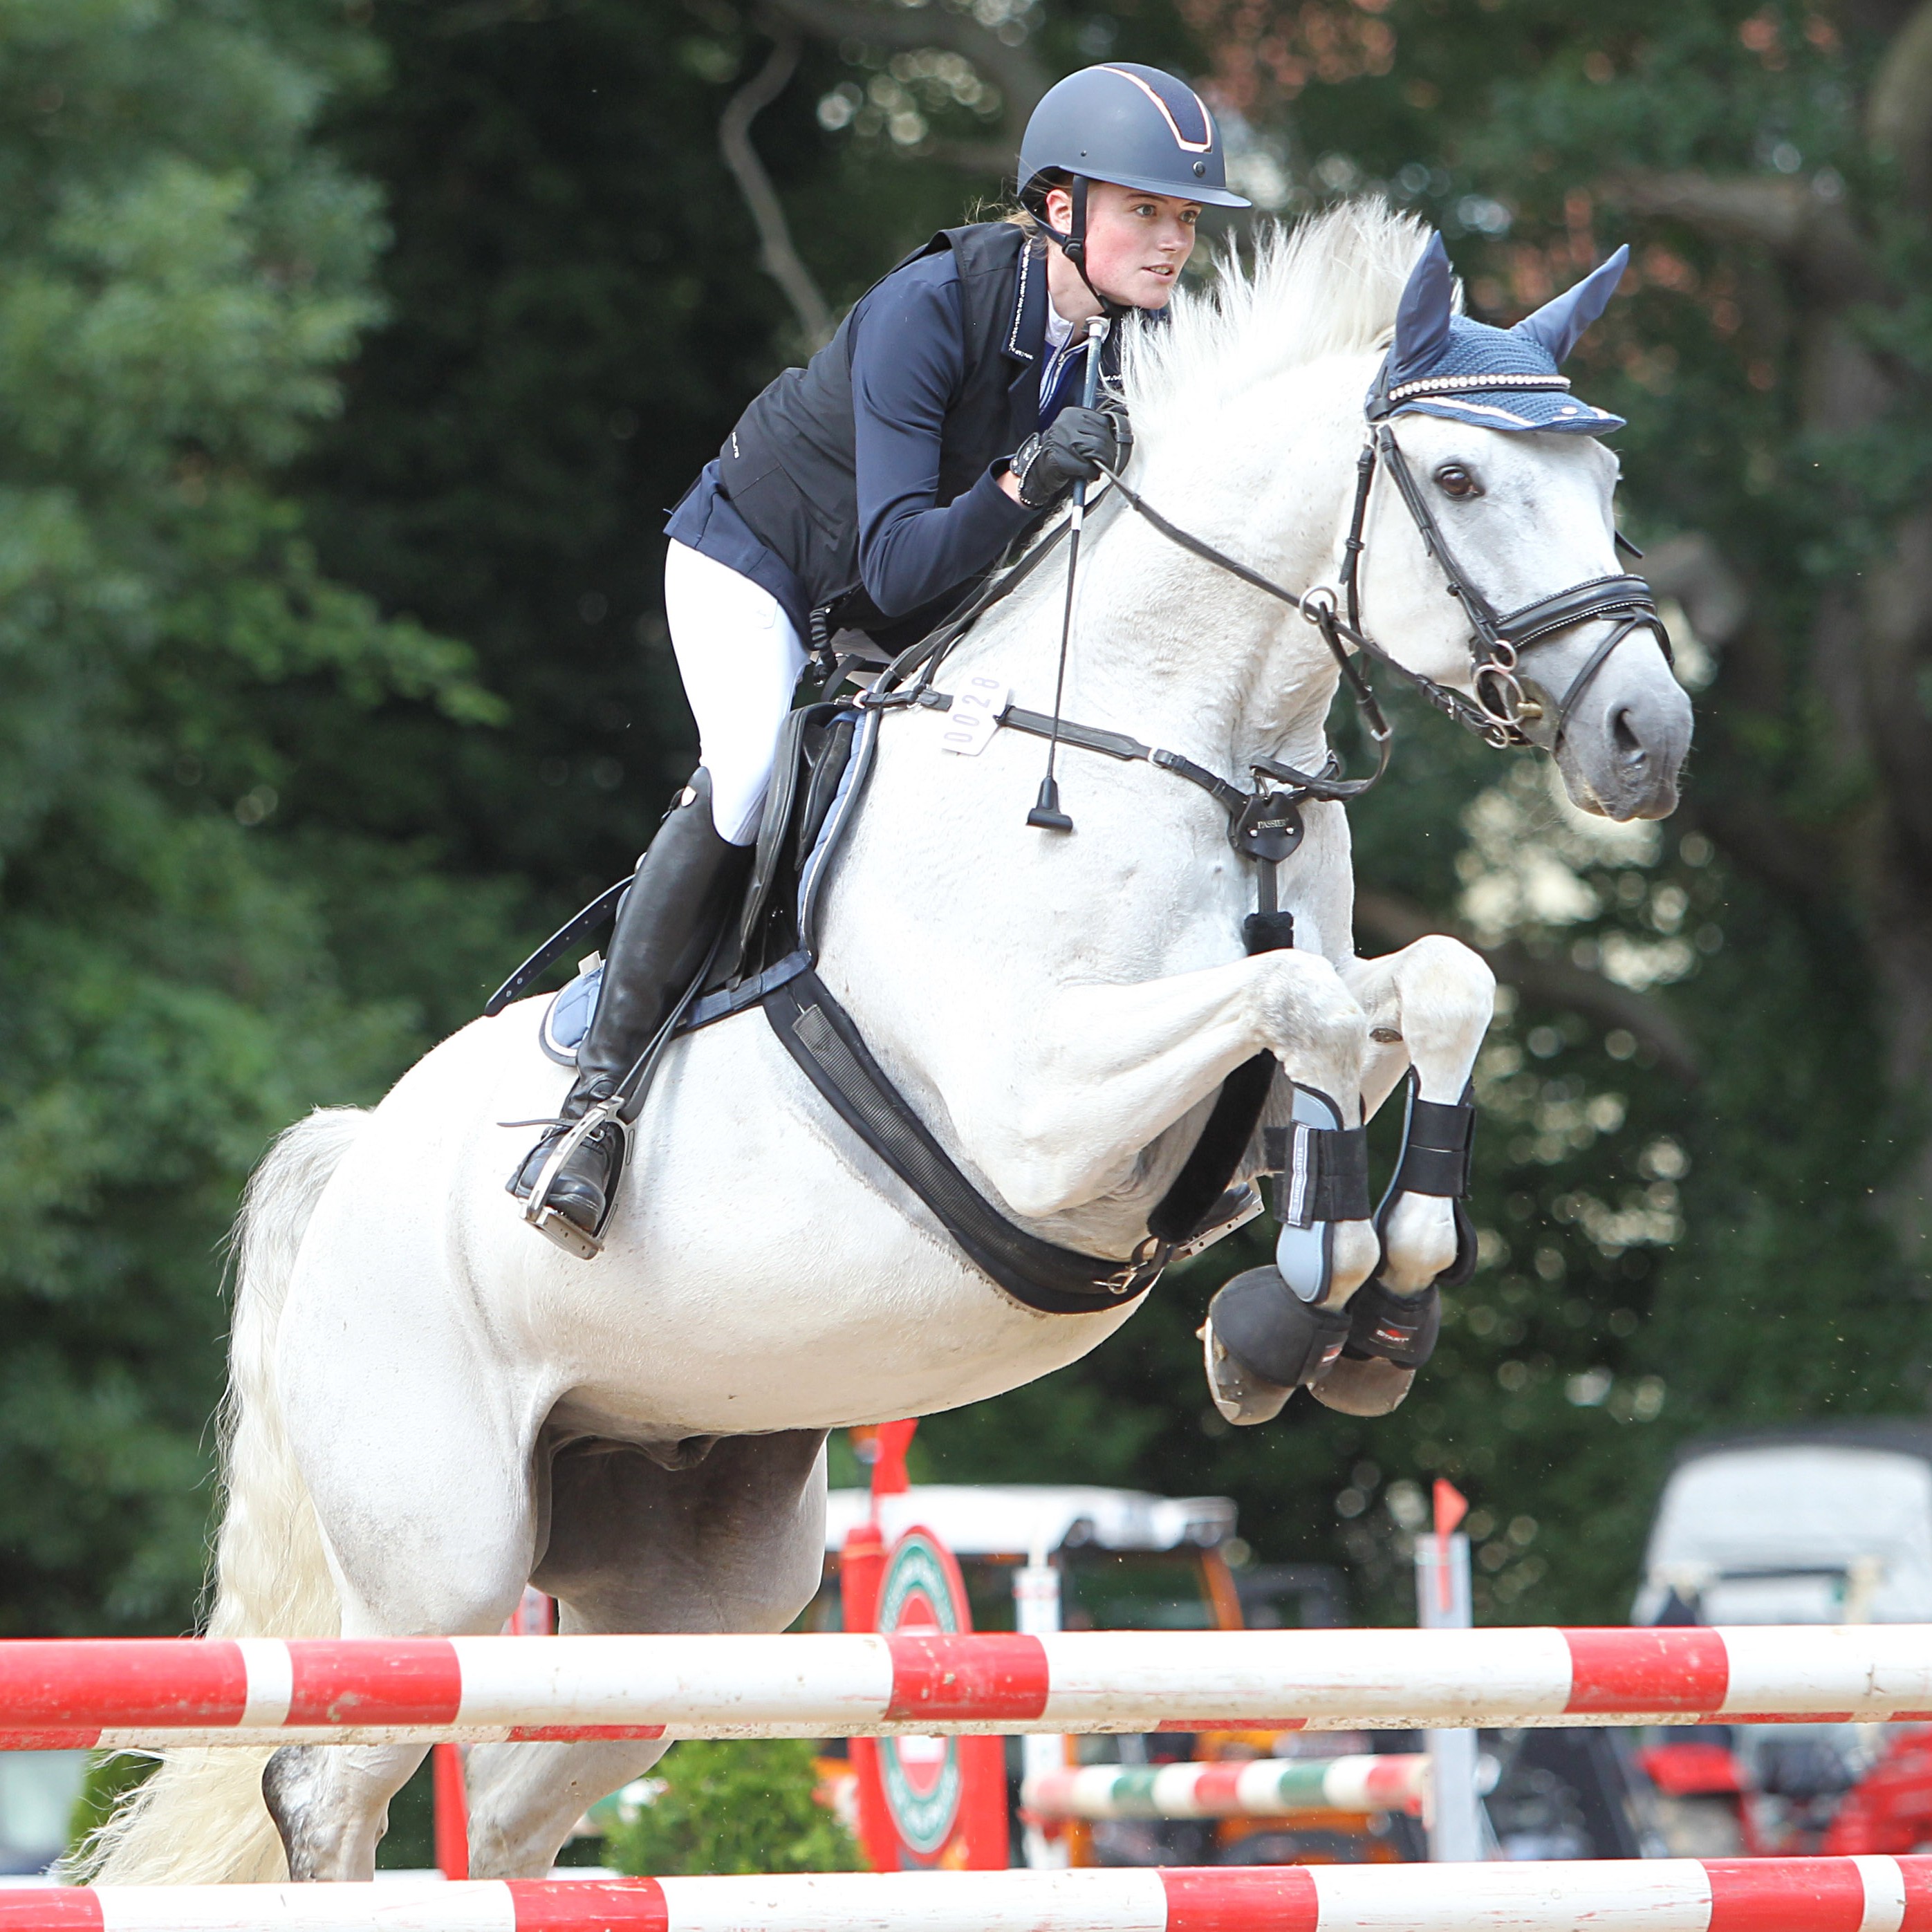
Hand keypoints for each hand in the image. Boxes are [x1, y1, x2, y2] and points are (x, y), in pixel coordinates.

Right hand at [1008, 401, 1132, 508]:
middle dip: (1109, 453)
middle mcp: (1065, 424)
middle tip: (1107, 462)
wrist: (1040, 470)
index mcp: (1071, 414)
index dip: (1110, 437)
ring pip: (1097, 450)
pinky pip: (1087, 467)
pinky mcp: (1060, 459)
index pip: (1102, 421)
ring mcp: (1061, 441)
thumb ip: (1098, 423)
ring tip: (1098, 468)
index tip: (1109, 447)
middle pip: (1101, 437)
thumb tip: (1123, 411)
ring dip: (1102, 463)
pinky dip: (1092, 473)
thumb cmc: (1063, 451)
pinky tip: (1088, 474)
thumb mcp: (1079, 432)